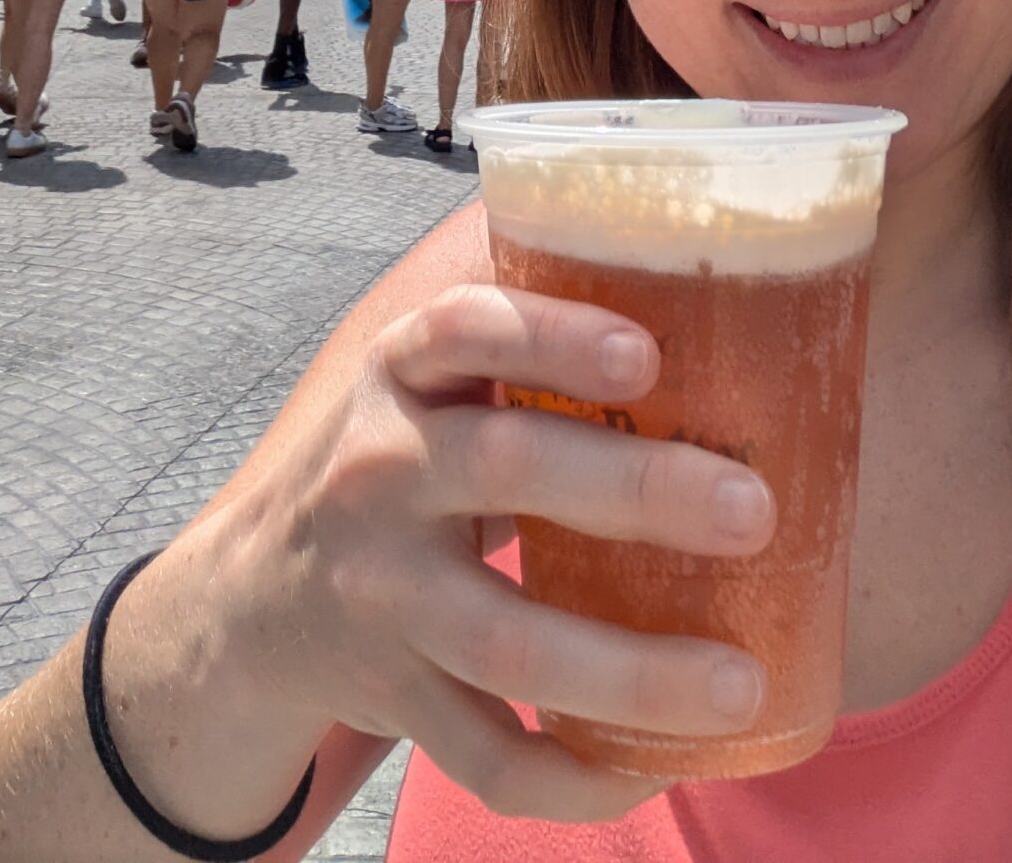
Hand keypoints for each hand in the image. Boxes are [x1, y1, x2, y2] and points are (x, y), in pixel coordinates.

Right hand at [125, 281, 778, 829]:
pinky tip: (661, 766)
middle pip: (504, 472)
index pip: (462, 329)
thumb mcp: (423, 373)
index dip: (551, 337)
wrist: (255, 591)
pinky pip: (486, 756)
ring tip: (742, 679)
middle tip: (755, 508)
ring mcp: (383, 596)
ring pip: (506, 640)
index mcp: (399, 374)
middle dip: (636, 489)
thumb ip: (522, 324)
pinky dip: (575, 780)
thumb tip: (675, 232)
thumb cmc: (396, 454)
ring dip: (631, 671)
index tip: (647, 355)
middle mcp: (380, 473)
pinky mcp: (394, 697)